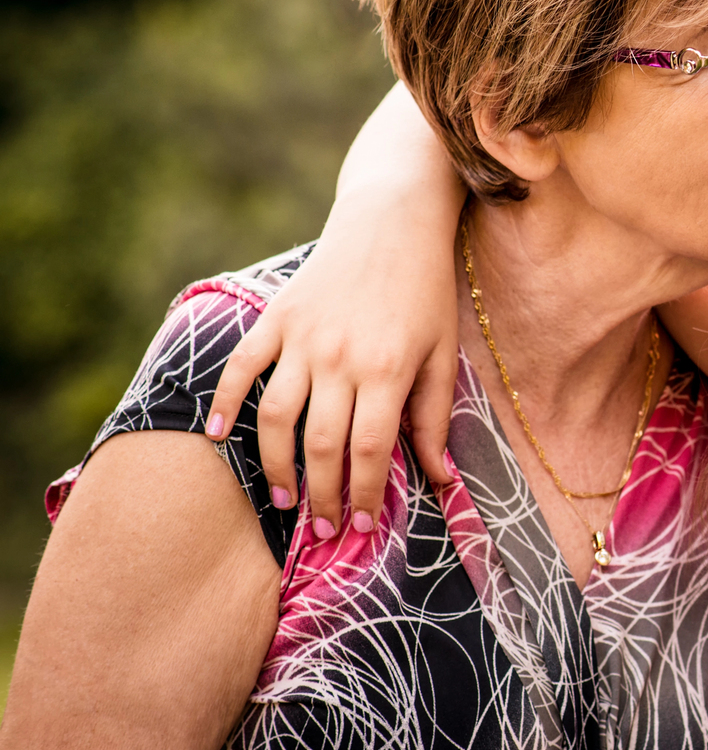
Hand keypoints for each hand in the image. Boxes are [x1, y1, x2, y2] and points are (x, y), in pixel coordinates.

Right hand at [206, 231, 458, 537]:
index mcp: (387, 369)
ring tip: (284, 501)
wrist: (393, 220)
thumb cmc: (426, 289)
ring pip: (278, 417)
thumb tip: (441, 478)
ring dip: (277, 466)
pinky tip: (221, 437)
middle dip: (322, 496)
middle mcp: (339, 358)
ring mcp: (302, 338)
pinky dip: (226, 403)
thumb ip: (435, 414)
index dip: (367, 495)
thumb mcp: (445, 351)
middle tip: (324, 529)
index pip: (370, 451)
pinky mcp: (276, 317)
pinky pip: (242, 367)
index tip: (366, 526)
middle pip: (321, 445)